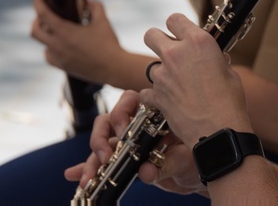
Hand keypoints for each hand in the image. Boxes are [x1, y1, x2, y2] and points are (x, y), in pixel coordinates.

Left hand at [30, 0, 121, 84]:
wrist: (114, 68)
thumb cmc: (108, 44)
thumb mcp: (103, 21)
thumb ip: (95, 7)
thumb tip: (90, 2)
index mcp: (65, 32)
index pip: (43, 14)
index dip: (38, 2)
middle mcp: (57, 46)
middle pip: (34, 31)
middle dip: (36, 20)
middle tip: (44, 13)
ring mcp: (59, 58)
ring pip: (42, 44)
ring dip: (45, 35)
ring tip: (54, 29)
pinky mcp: (63, 67)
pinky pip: (49, 56)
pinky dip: (50, 48)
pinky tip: (59, 45)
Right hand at [64, 90, 206, 196]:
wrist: (203, 173)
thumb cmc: (199, 155)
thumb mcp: (189, 159)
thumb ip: (168, 164)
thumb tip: (144, 171)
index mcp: (154, 111)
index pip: (131, 100)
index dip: (122, 112)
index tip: (122, 131)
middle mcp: (137, 123)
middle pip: (109, 120)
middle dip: (101, 137)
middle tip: (105, 155)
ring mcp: (127, 142)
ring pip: (102, 142)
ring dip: (91, 159)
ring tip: (88, 178)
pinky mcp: (122, 160)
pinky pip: (100, 162)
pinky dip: (86, 168)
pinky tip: (74, 175)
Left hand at [141, 14, 251, 144]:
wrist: (219, 132)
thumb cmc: (230, 102)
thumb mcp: (229, 72)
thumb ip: (215, 59)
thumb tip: (214, 58)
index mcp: (198, 42)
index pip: (175, 19)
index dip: (177, 26)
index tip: (180, 33)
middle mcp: (176, 54)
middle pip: (151, 35)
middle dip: (157, 41)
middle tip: (169, 52)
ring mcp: (163, 74)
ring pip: (152, 67)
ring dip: (162, 74)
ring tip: (178, 87)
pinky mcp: (156, 95)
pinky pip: (148, 91)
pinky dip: (155, 96)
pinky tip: (169, 102)